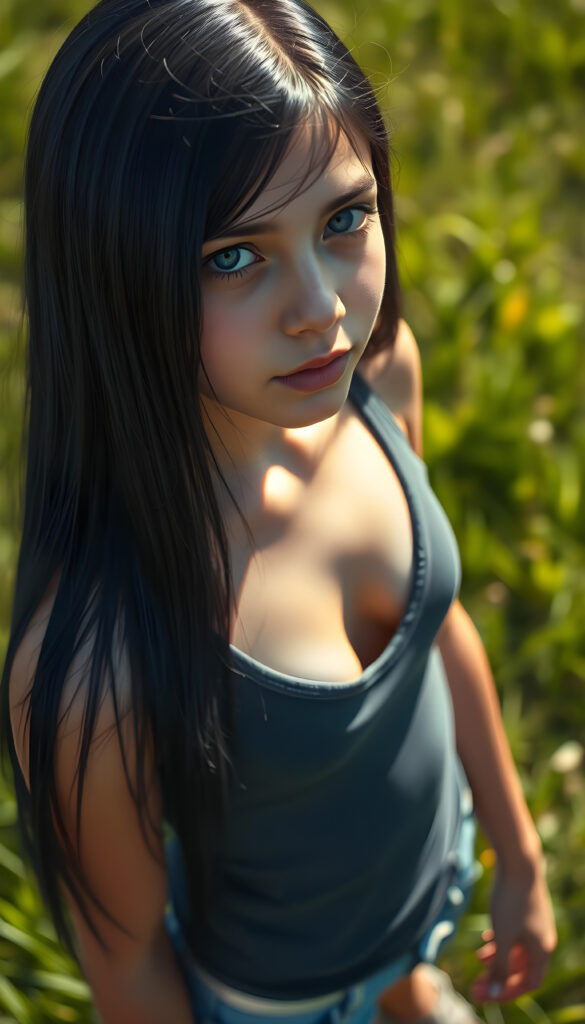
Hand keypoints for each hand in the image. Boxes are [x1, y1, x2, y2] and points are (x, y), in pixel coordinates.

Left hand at [470, 855, 556, 1003]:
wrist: (518, 862)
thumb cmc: (511, 901)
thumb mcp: (502, 938)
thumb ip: (500, 967)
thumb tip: (495, 993)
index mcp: (542, 951)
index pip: (528, 983)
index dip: (506, 992)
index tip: (484, 994)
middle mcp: (543, 940)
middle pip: (520, 968)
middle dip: (498, 977)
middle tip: (475, 983)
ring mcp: (535, 925)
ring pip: (516, 950)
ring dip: (498, 958)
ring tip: (478, 958)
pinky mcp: (526, 911)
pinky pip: (515, 935)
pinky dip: (501, 941)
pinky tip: (486, 938)